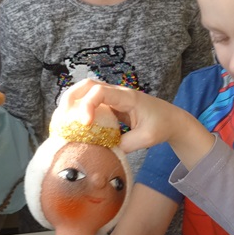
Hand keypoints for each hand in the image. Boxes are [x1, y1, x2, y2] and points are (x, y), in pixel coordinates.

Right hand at [60, 80, 213, 168]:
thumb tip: (104, 151)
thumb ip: (126, 144)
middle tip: (62, 116)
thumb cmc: (161, 126)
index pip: (101, 92)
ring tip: (61, 119)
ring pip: (86, 91)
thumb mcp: (147, 139)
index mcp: (128, 97)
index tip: (84, 124)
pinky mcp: (111, 106)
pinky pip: (91, 102)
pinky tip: (72, 124)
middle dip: (71, 96)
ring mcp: (113, 98)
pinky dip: (79, 110)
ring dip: (72, 101)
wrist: (171, 120)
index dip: (87, 105)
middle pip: (88, 84)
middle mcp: (118, 93)